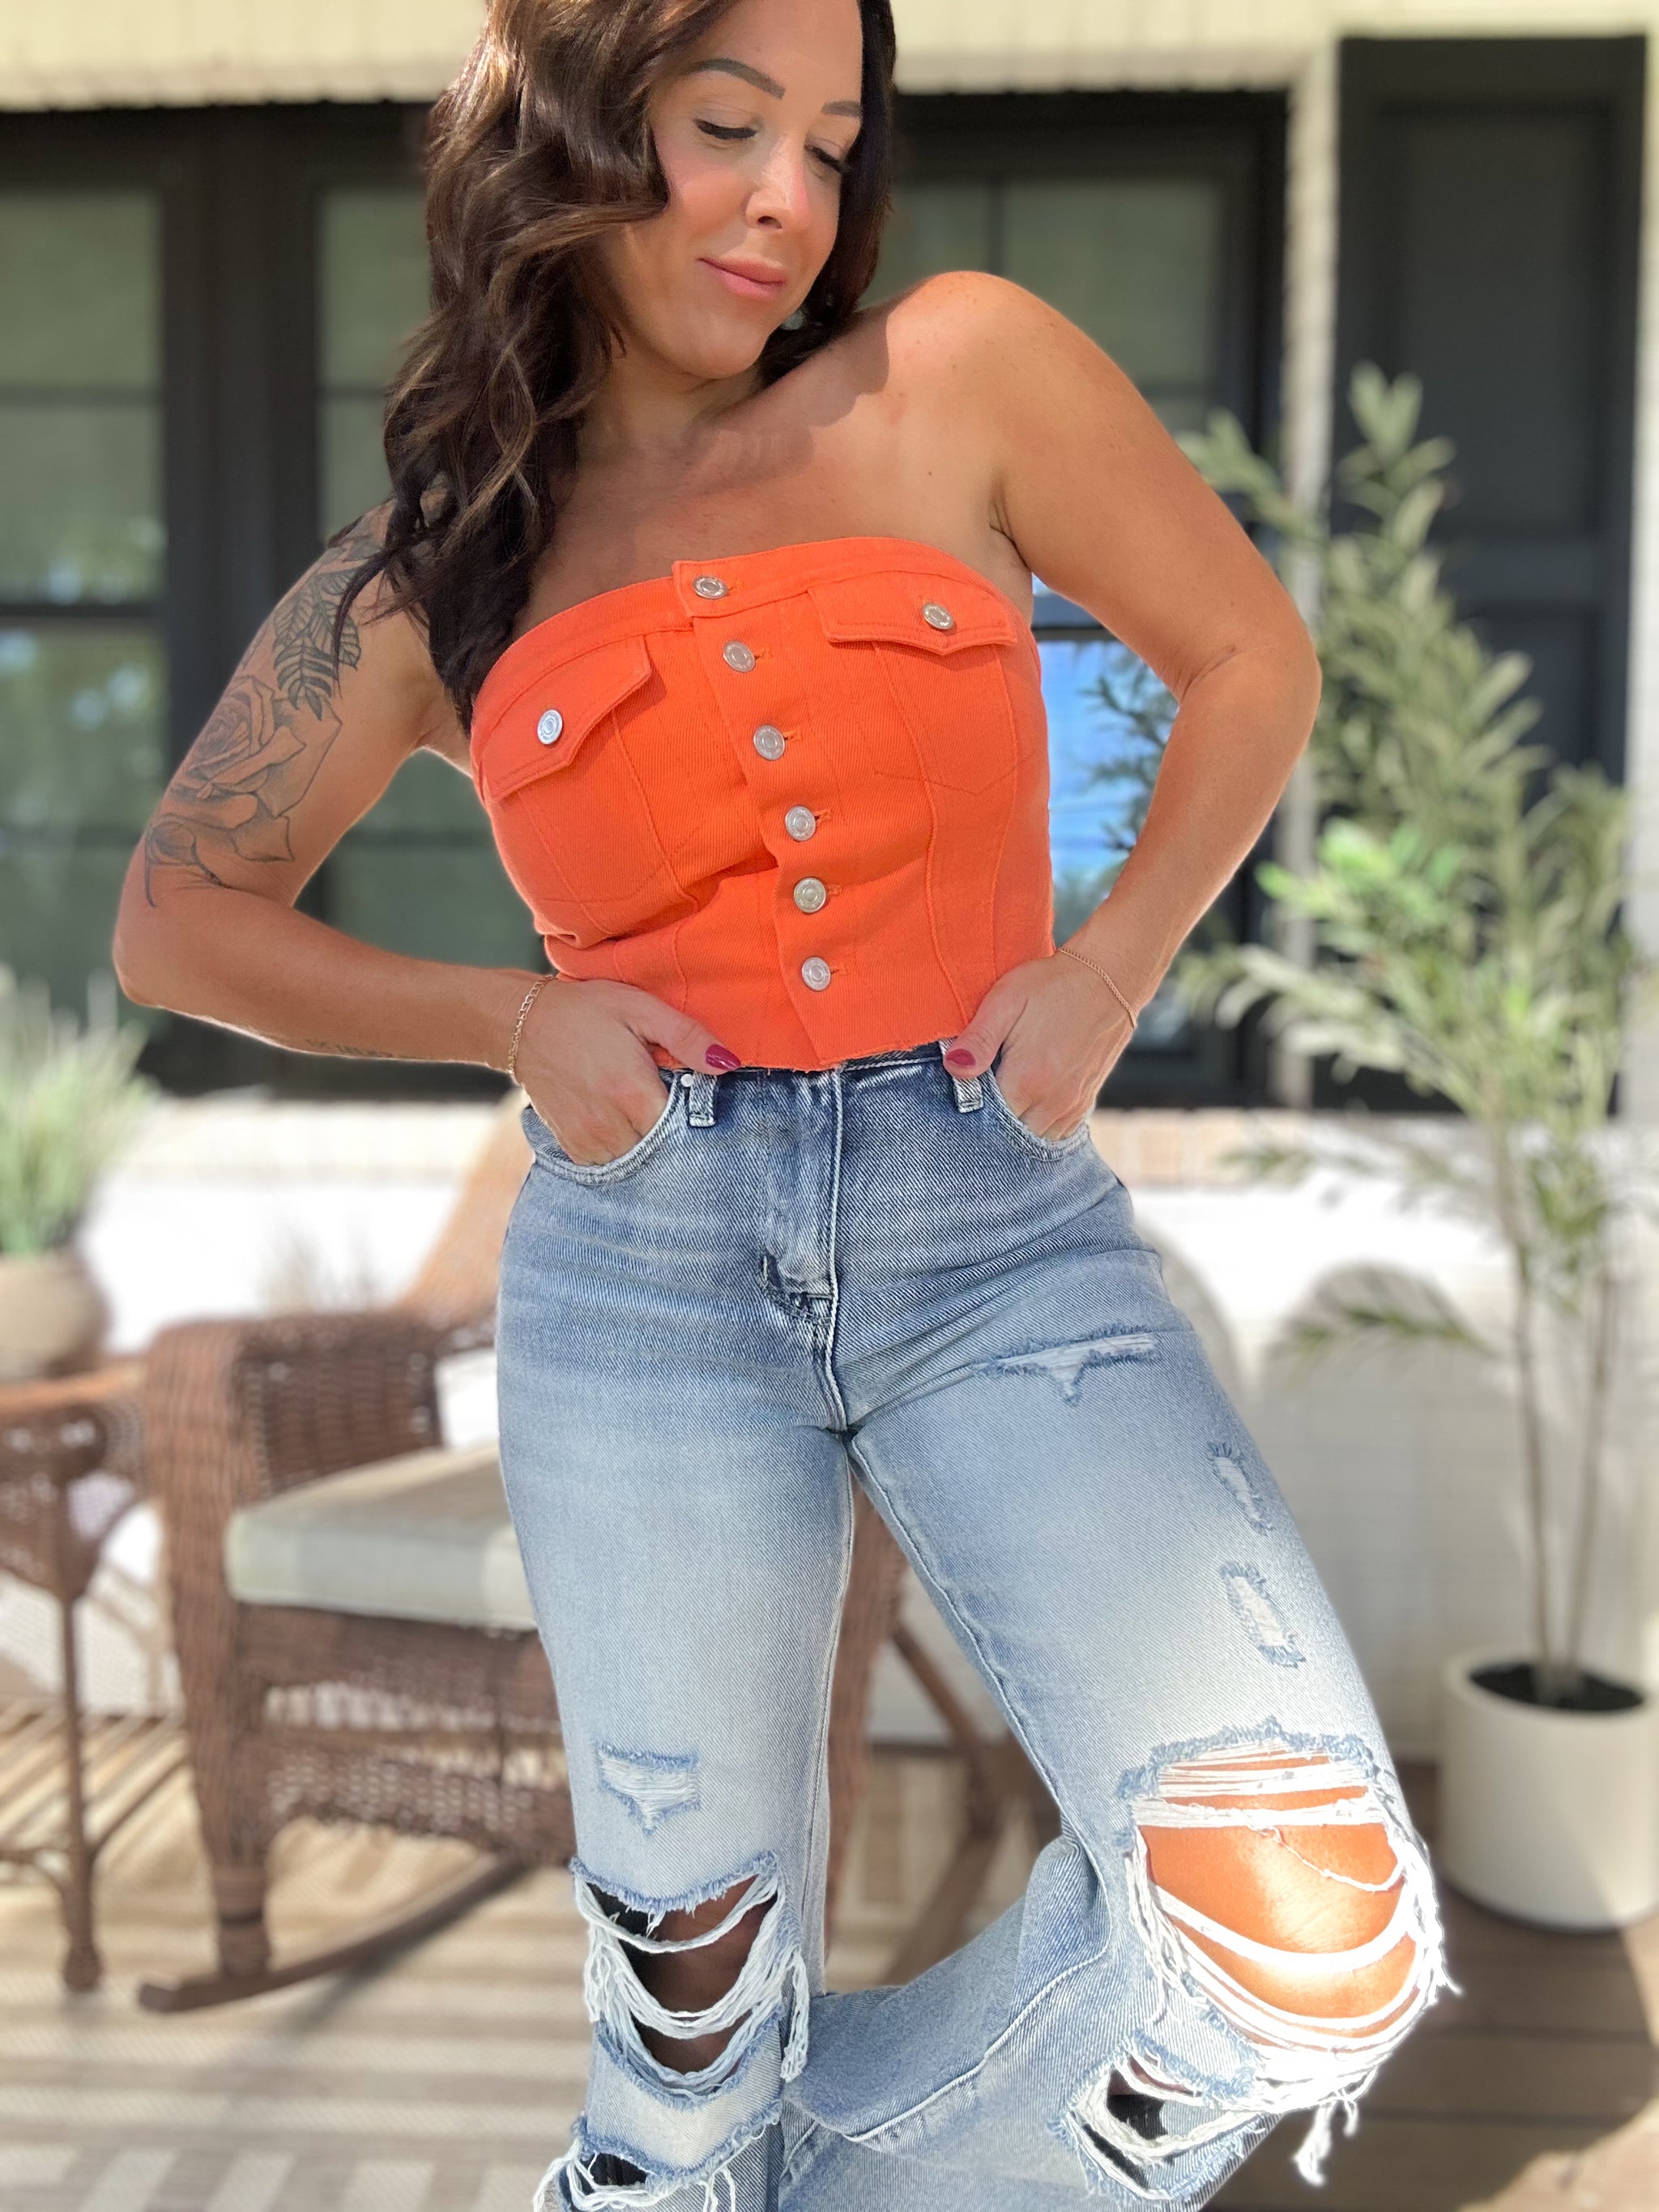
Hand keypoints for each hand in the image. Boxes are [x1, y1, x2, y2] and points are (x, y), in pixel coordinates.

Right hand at [510, 977, 739, 1165]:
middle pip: (663, 1148)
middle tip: (665, 1098)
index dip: (694, 1116)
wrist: (523, 1023)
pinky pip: (611, 1161)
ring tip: (640, 1107)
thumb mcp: (641, 1009)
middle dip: (673, 1130)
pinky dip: (622, 1145)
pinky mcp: (573, 1146)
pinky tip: (620, 1118)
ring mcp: (589, 1139)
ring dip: (647, 1139)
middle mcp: (610, 1125)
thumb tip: (728, 1064)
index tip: (692, 1097)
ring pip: (638, 1158)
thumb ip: (687, 1038)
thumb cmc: (587, 1011)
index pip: (684, 1129)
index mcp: (633, 1091)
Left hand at [942, 950, 1136, 1141]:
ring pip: (1032, 1138)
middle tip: (978, 1093)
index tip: (961, 1091)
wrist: (1108, 980)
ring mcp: (1072, 1107)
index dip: (967, 1109)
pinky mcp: (1084, 1104)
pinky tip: (1026, 1101)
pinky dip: (1036, 1125)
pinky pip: (1055, 1134)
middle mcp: (1052, 1102)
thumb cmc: (1052, 986)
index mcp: (1027, 1080)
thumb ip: (978, 1039)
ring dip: (1013, 1125)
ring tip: (1002, 1094)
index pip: (984, 1120)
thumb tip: (953, 1068)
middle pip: (1008, 1136)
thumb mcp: (1006, 1000)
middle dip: (989, 1122)